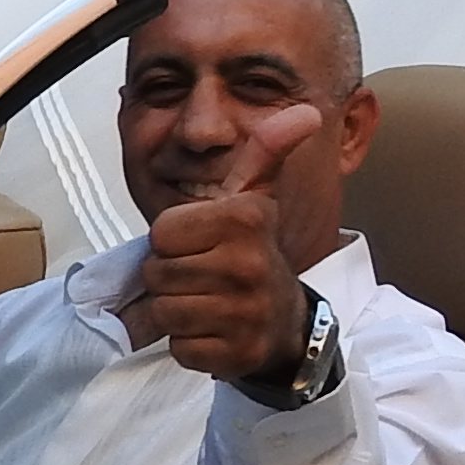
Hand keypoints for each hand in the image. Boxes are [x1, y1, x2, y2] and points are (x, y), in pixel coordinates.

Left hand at [130, 104, 323, 383]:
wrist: (286, 324)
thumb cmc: (253, 256)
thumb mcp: (256, 200)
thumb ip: (265, 152)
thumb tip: (305, 110)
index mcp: (246, 219)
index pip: (161, 232)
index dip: (174, 241)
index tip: (203, 245)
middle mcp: (249, 265)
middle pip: (158, 274)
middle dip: (172, 278)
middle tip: (204, 277)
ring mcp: (245, 314)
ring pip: (165, 312)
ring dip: (179, 312)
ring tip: (209, 303)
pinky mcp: (237, 355)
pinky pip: (181, 348)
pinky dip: (190, 345)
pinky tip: (216, 332)